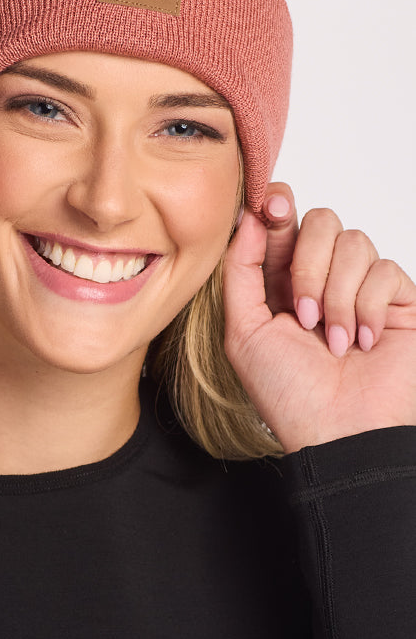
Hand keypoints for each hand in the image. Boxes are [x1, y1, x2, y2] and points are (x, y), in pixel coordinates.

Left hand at [223, 183, 415, 451]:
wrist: (339, 433)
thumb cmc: (288, 392)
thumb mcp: (244, 330)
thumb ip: (241, 269)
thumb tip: (249, 217)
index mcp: (279, 281)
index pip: (282, 221)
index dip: (277, 206)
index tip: (271, 209)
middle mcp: (320, 277)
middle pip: (320, 221)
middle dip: (307, 265)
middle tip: (302, 315)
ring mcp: (361, 287)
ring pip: (353, 242)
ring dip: (337, 295)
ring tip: (334, 341)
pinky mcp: (398, 300)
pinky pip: (386, 270)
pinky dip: (369, 307)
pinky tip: (364, 342)